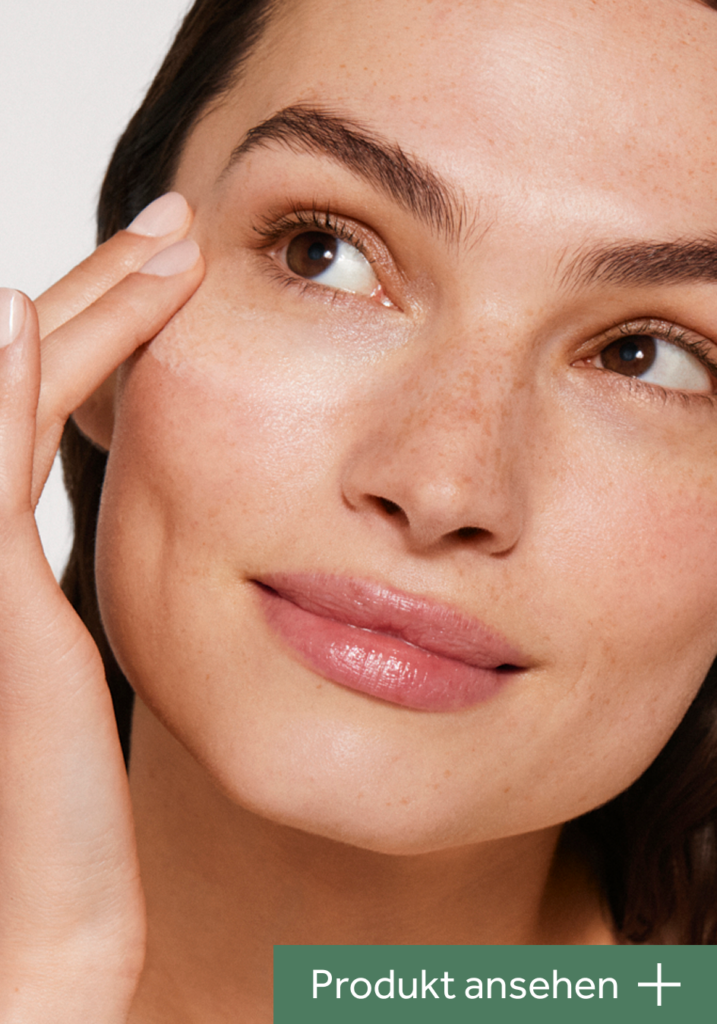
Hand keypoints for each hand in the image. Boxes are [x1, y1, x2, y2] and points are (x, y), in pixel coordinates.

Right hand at [0, 194, 203, 1022]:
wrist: (36, 925)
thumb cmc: (72, 824)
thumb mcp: (102, 682)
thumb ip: (127, 604)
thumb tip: (194, 546)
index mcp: (12, 563)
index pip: (47, 408)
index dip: (103, 328)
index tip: (175, 274)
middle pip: (25, 384)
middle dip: (103, 297)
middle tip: (176, 230)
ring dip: (80, 317)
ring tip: (161, 244)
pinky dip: (1, 398)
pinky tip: (27, 320)